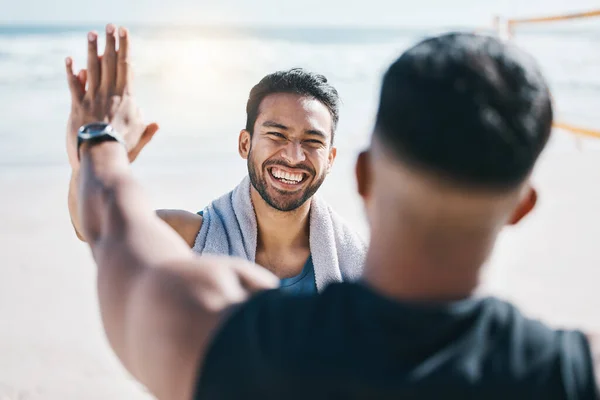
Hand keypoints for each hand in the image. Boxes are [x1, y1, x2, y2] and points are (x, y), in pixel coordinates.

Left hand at [65, 24, 158, 169]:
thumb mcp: (139, 139)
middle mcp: (110, 94)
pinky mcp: (78, 105)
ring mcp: (93, 98)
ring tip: (92, 34)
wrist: (102, 155)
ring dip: (92, 49)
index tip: (125, 34)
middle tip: (111, 25)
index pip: (126, 67)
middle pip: (110, 63)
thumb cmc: (123, 149)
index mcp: (127, 99)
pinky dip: (71, 71)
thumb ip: (147, 129)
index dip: (125, 49)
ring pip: (93, 68)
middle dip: (111, 42)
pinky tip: (70, 59)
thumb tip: (156, 123)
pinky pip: (74, 84)